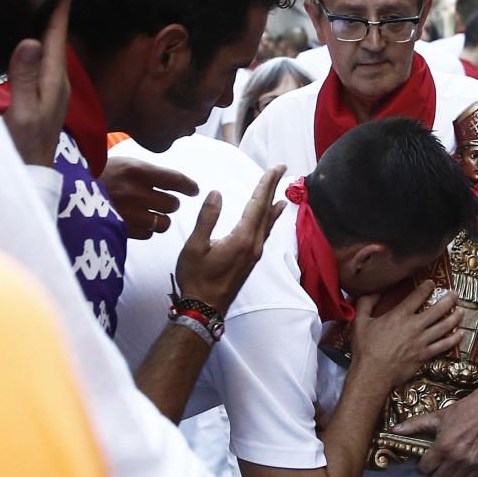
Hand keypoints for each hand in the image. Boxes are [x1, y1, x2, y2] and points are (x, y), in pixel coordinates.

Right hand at [4, 0, 73, 165]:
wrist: (33, 169)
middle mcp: (59, 81)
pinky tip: (37, 39)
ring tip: (47, 4)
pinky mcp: (48, 95)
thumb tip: (33, 40)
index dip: (60, 10)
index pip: (58, 37)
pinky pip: (48, 60)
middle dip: (57, 13)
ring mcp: (55, 89)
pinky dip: (44, 43)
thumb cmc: (26, 142)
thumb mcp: (22, 110)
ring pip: (54, 49)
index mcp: (56, 80)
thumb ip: (26, 76)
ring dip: (51, 27)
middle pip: (59, 39)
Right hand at [100, 157, 198, 238]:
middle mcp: (134, 191)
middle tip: (164, 201)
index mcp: (136, 170)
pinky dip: (147, 230)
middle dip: (170, 203)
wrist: (67, 191)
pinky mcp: (121, 229)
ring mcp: (127, 212)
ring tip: (153, 214)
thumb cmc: (99, 175)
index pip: (175, 179)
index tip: (194, 190)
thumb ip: (149, 172)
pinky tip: (139, 222)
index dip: (189, 186)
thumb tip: (178, 182)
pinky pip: (148, 234)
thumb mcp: (123, 163)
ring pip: (163, 222)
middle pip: (172, 204)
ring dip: (161, 219)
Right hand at [175, 165, 286, 313]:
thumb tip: (216, 193)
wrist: (204, 308)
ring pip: (267, 224)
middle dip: (273, 188)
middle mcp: (254, 245)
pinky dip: (269, 221)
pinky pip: (264, 234)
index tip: (276, 167)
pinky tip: (269, 221)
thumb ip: (207, 218)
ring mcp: (254, 254)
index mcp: (242, 238)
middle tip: (281, 169)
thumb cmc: (196, 278)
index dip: (266, 183)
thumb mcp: (196, 246)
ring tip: (282, 195)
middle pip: (266, 210)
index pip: (258, 204)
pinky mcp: (250, 261)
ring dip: (273, 205)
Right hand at [350, 281, 463, 389]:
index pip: (417, 296)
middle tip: (454, 294)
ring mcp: (422, 341)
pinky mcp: (425, 355)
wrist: (373, 373)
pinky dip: (454, 339)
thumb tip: (374, 293)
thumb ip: (366, 303)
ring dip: (454, 317)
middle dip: (448, 300)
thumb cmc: (365, 348)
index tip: (432, 283)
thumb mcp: (359, 321)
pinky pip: (444, 346)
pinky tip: (460, 335)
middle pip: (437, 310)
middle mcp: (414, 326)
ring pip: (444, 327)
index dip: (426, 287)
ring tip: (461, 311)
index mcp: (399, 315)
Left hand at [392, 385, 477, 476]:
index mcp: (443, 446)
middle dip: (432, 473)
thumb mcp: (436, 416)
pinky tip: (458, 467)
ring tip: (444, 465)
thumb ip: (414, 425)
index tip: (421, 463)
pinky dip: (461, 476)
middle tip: (432, 464)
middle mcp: (456, 458)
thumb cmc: (461, 411)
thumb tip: (395, 430)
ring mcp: (470, 463)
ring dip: (446, 475)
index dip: (421, 467)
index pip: (426, 468)